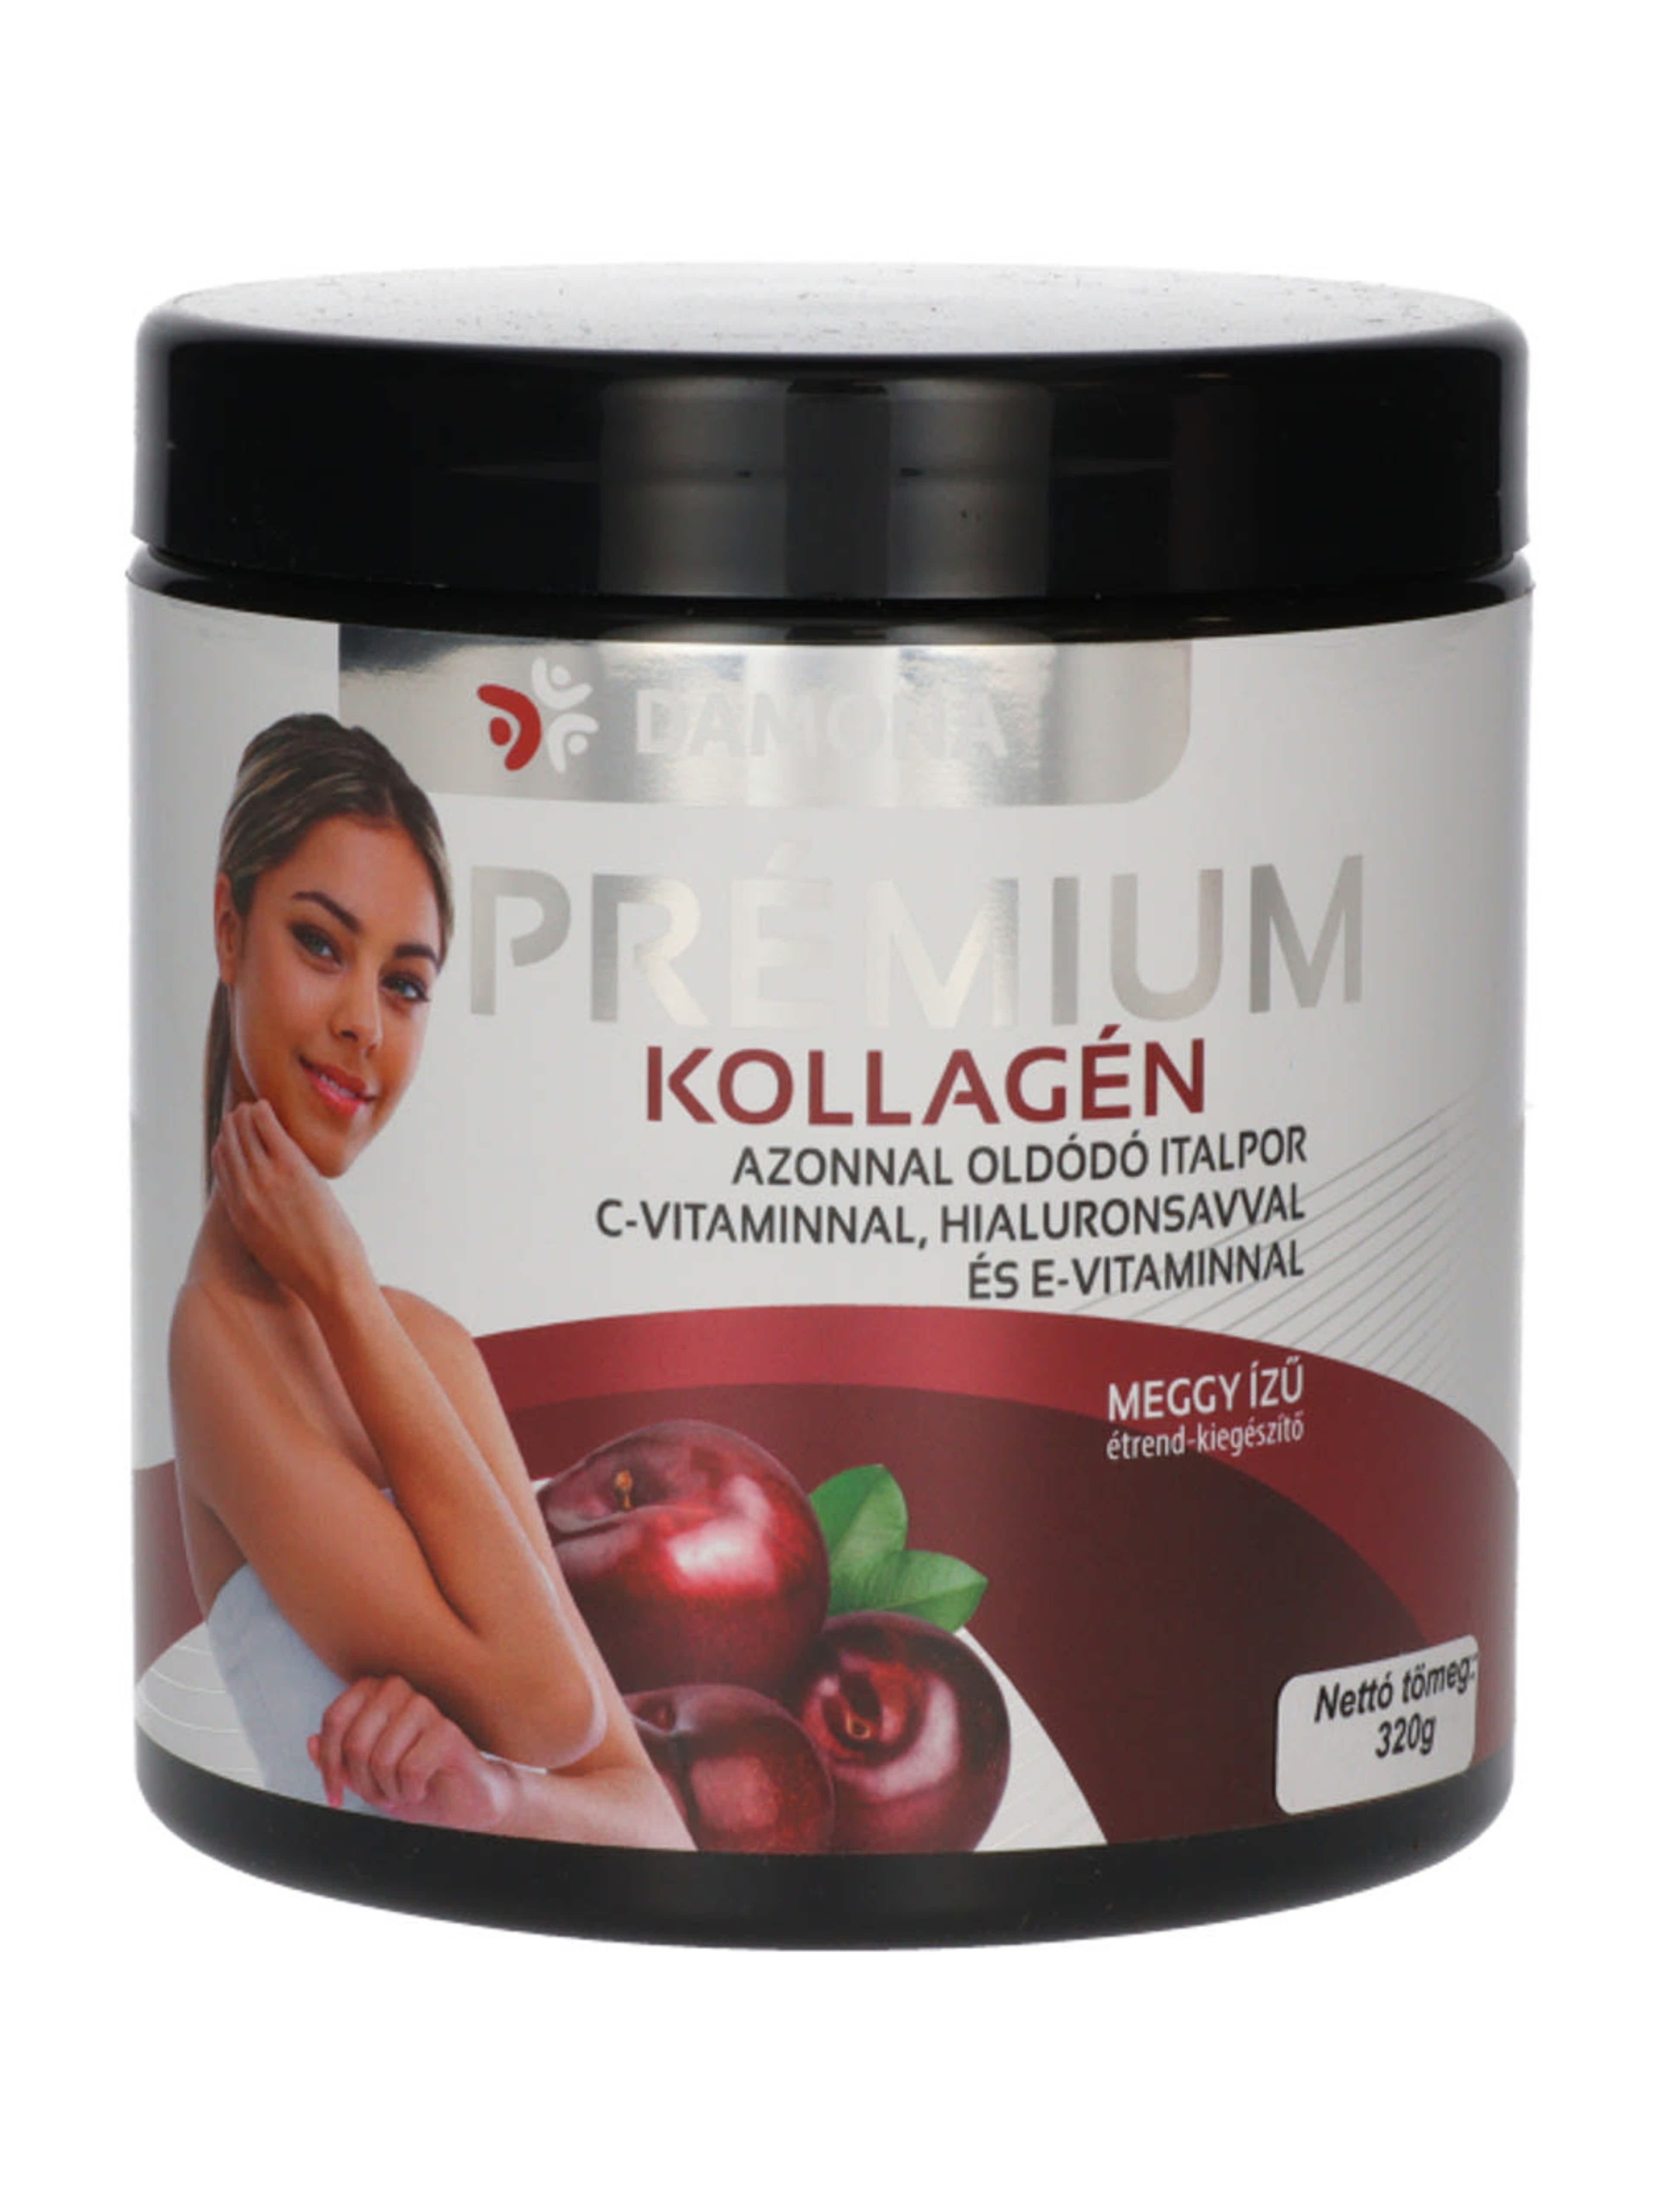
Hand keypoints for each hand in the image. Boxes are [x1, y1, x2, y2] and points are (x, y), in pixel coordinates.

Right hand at [212, 1099, 369, 1310]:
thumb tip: (267, 1215)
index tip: (227, 1138)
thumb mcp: (270, 1248)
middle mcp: (246, 1195)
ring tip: (251, 1107)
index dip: (223, 1150)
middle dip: (232, 1129)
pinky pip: (268, 1131)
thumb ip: (261, 1225)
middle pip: (229, 1150)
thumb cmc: (310, 1270)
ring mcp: (266, 1181)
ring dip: (245, 1118)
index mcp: (240, 1216)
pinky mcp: (290, 1170)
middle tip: (238, 1114)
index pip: (222, 1172)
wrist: (330, 1280)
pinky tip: (264, 1106)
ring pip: (244, 1137)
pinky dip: (263, 1115)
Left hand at [309, 1676, 516, 1830]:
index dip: (328, 1763)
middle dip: (362, 1783)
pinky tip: (420, 1789)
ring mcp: (425, 1707)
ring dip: (387, 1790)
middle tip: (379, 1797)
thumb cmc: (415, 1783)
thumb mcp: (366, 1776)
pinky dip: (409, 1791)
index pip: (334, 1718)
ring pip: (381, 1757)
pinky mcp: (447, 1732)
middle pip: (355, 1742)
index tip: (334, 1795)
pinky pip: (408, 1768)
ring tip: (401, 1792)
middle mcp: (399, 1690)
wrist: (463, 1801)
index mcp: (375, 1693)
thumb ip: (338, 1759)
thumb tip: (310, 1742)